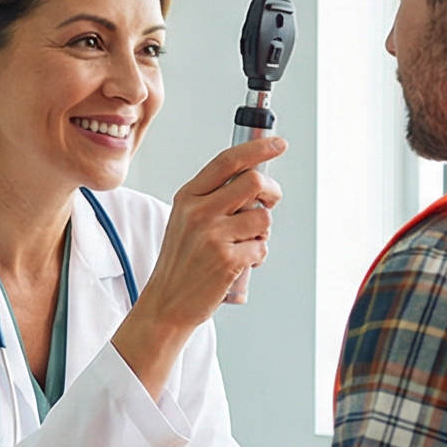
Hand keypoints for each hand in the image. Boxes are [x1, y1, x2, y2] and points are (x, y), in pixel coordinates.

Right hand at [111, 136, 284, 392]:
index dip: (258, 149)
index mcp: (188, 197)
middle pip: (254, 182)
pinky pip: (262, 246)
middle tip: (270, 201)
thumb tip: (253, 179)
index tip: (279, 144)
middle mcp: (199, 212)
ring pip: (263, 216)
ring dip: (263, 230)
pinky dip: (258, 255)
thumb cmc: (180, 262)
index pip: (228, 161)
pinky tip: (241, 262)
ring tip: (245, 243)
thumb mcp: (184, 220)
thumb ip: (212, 197)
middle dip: (272, 191)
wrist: (166, 303)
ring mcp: (213, 236)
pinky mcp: (228, 259)